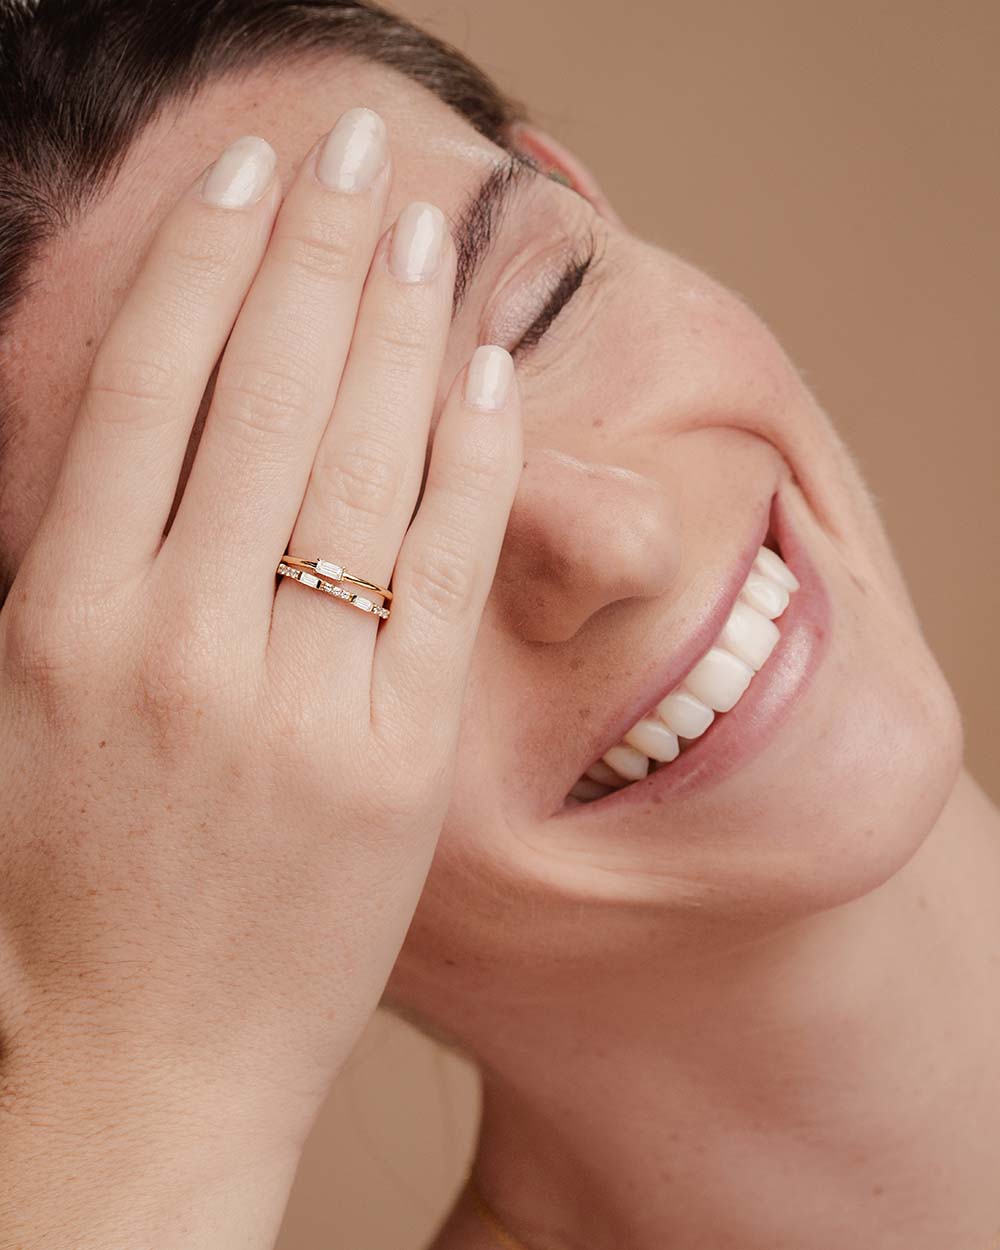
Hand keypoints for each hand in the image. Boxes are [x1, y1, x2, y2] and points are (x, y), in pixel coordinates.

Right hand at [0, 111, 520, 1161]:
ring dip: (401, 325)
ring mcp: (294, 704)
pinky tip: (489, 371)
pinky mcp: (394, 762)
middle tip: (360, 152)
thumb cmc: (64, 892)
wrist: (144, 1065)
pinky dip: (469, 460)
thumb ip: (79, 567)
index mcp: (61, 620)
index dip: (205, 264)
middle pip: (262, 394)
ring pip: (357, 463)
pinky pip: (439, 573)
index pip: (145, 388)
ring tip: (430, 226)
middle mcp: (175, 643)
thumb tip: (143, 430)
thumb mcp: (23, 712)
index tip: (255, 180)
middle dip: (319, 253)